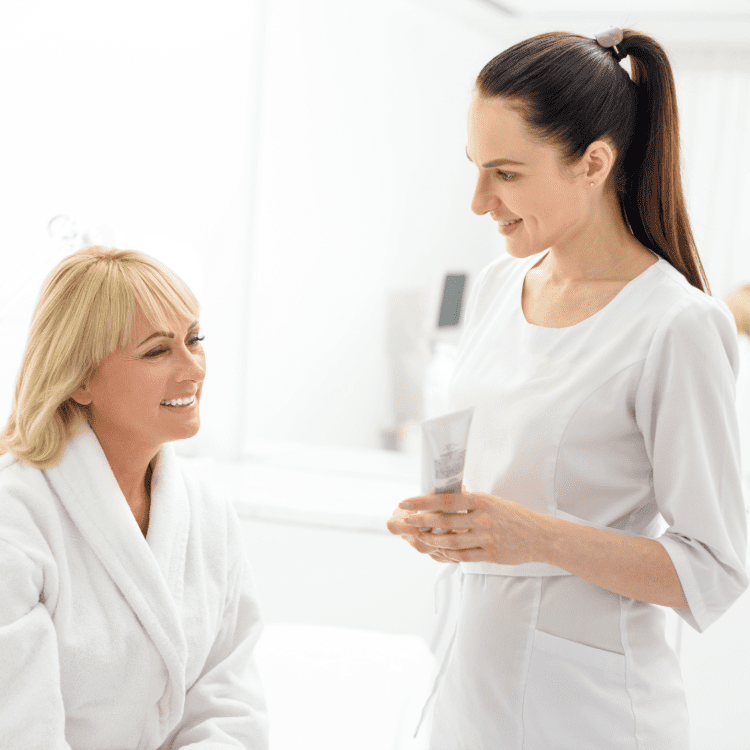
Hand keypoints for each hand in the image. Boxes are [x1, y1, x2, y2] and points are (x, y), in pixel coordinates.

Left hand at [397, 490, 543, 564]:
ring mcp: (486, 538)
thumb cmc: (513, 516)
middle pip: (444, 521)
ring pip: (450, 541)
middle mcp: (483, 519)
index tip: (406, 503)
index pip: (446, 500)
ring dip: (431, 540)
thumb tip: (449, 493)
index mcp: (482, 501)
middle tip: (406, 521)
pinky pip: (463, 556)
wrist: (539, 536)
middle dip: (421, 521)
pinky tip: (439, 550)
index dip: (423, 501)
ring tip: (420, 537)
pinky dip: (448, 554)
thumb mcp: (492, 501)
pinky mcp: (490, 555)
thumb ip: (470, 500)